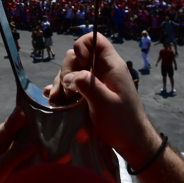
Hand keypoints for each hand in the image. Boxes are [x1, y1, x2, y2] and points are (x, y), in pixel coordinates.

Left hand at [0, 106, 35, 182]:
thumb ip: (36, 176)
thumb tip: (64, 159)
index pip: (1, 166)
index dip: (15, 155)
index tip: (31, 146)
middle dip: (10, 128)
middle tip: (21, 115)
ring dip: (12, 123)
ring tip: (23, 112)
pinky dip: (11, 125)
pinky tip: (21, 115)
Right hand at [44, 33, 160, 169]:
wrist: (131, 142)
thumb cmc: (122, 122)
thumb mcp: (104, 102)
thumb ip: (86, 84)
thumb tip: (68, 78)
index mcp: (110, 66)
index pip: (95, 40)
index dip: (82, 46)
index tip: (80, 64)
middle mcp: (101, 70)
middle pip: (77, 56)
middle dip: (66, 71)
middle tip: (66, 93)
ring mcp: (94, 82)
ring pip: (71, 72)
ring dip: (60, 84)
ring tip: (55, 100)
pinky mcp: (88, 94)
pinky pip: (70, 85)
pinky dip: (61, 90)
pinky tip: (52, 99)